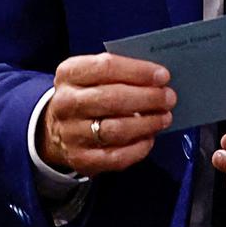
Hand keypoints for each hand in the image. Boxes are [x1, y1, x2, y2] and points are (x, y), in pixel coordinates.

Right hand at [37, 53, 174, 176]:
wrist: (56, 128)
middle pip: (112, 99)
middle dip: (148, 98)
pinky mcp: (80, 159)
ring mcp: (71, 133)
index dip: (139, 71)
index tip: (163, 76)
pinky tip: (150, 138)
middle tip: (169, 98)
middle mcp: (65, 103)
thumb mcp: (93, 74)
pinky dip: (138, 148)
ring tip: (164, 118)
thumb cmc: (88, 94)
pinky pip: (115, 156)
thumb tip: (159, 79)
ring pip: (116, 129)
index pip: (106, 67)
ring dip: (147, 123)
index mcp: (69, 73)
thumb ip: (121, 72)